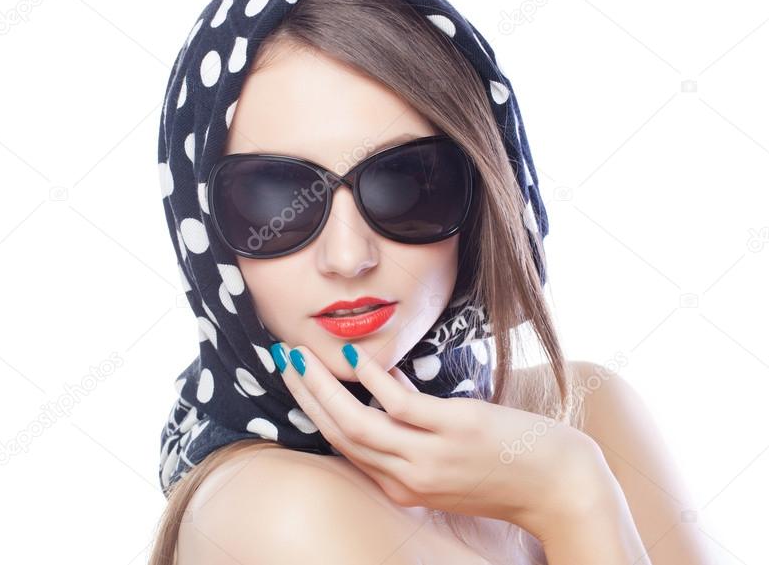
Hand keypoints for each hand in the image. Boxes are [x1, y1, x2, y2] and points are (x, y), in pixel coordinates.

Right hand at [274, 340, 612, 537]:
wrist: (561, 490)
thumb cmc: (507, 475)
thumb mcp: (449, 468)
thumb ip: (415, 440)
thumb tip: (391, 389)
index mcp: (402, 488)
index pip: (343, 448)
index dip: (313, 411)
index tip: (298, 380)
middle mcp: (408, 477)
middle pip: (338, 433)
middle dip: (304, 394)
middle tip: (283, 359)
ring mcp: (430, 456)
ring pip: (356, 422)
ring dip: (323, 385)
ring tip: (302, 354)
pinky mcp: (455, 431)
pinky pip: (399, 405)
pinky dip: (372, 381)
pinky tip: (358, 358)